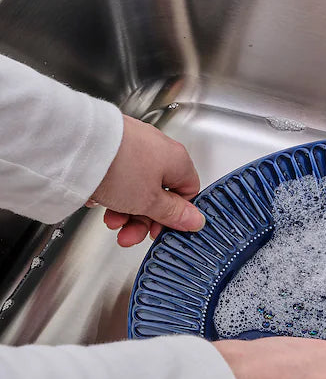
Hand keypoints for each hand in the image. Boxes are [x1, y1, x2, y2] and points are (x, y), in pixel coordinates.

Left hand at [90, 115, 205, 246]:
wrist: (76, 144)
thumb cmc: (118, 166)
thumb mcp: (149, 202)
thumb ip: (174, 213)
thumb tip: (195, 220)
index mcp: (178, 160)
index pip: (188, 192)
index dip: (175, 216)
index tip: (159, 230)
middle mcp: (159, 149)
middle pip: (159, 193)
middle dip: (143, 219)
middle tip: (129, 234)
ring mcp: (135, 145)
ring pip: (137, 186)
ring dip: (125, 209)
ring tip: (109, 220)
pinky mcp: (112, 145)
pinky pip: (119, 175)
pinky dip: (111, 191)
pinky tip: (98, 199)